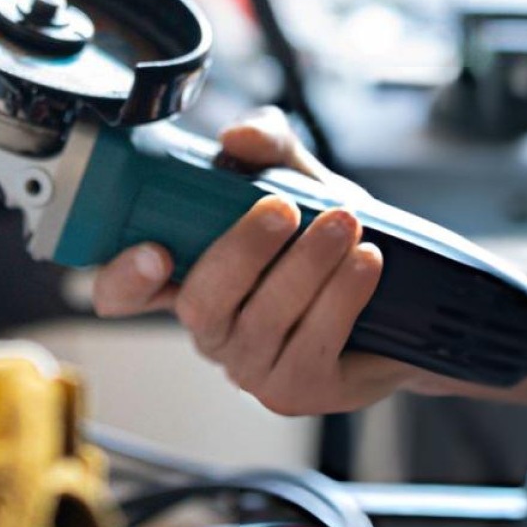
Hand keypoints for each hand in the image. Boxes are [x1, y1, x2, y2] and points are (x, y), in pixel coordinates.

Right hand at [88, 107, 422, 415]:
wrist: (403, 291)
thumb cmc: (326, 233)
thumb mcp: (297, 176)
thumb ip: (266, 145)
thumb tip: (237, 138)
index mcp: (187, 277)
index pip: (123, 291)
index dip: (123, 278)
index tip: (152, 251)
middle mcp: (211, 327)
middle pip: (199, 304)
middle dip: (241, 252)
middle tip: (283, 209)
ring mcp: (250, 365)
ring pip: (263, 321)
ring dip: (306, 266)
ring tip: (343, 224)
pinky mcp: (297, 388)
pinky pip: (311, 346)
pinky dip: (340, 297)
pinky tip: (364, 263)